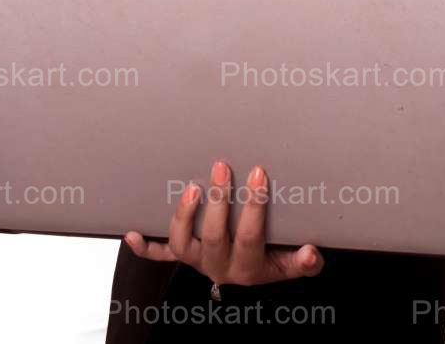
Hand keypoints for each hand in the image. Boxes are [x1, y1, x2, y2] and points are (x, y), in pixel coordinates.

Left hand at [124, 160, 323, 286]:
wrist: (250, 278)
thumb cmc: (272, 261)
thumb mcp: (290, 264)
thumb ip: (304, 261)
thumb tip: (313, 253)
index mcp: (249, 268)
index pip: (250, 236)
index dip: (254, 205)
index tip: (259, 172)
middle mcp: (218, 267)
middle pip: (214, 236)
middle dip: (218, 201)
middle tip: (221, 167)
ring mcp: (197, 261)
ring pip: (183, 245)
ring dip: (183, 216)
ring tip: (191, 188)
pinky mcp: (183, 256)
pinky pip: (160, 255)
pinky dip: (145, 246)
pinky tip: (131, 233)